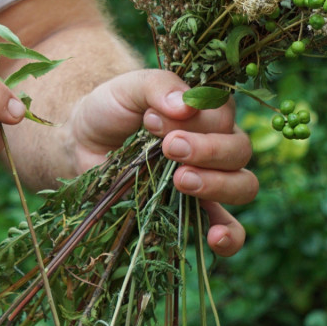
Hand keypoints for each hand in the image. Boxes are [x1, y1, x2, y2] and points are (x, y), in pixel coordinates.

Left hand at [68, 69, 256, 256]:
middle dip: (208, 150)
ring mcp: (210, 179)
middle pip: (239, 150)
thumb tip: (185, 106)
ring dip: (218, 185)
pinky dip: (230, 236)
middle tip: (168, 149)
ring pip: (243, 185)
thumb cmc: (112, 108)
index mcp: (208, 110)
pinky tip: (215, 238)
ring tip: (181, 181)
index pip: (224, 115)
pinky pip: (230, 229)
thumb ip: (159, 86)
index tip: (152, 120)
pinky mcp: (195, 211)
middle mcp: (217, 143)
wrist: (83, 142)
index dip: (197, 120)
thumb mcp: (130, 87)